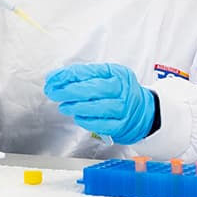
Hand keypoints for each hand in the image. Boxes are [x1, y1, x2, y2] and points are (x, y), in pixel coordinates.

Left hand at [43, 63, 158, 145]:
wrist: (143, 111)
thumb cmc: (119, 92)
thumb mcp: (106, 76)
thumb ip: (83, 75)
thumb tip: (57, 77)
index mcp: (118, 73)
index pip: (90, 71)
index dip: (69, 75)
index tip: (53, 78)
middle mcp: (123, 89)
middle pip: (95, 89)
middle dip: (70, 91)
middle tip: (54, 92)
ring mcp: (124, 108)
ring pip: (99, 107)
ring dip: (77, 107)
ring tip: (64, 106)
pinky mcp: (121, 125)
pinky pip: (102, 124)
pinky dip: (87, 121)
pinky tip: (78, 117)